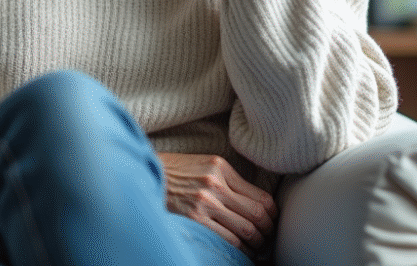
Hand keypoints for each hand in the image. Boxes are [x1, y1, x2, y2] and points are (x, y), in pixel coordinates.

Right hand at [156, 152, 277, 252]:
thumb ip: (227, 179)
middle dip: (267, 231)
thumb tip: (253, 201)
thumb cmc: (175, 172)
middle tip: (267, 239)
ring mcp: (204, 203)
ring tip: (256, 248)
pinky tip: (240, 251)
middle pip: (256, 215)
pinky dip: (239, 249)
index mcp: (220, 168)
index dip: (272, 214)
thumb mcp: (203, 164)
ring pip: (245, 230)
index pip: (260, 196)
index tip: (272, 221)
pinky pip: (226, 239)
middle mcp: (215, 184)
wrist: (144, 174)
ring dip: (255, 243)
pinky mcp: (194, 219)